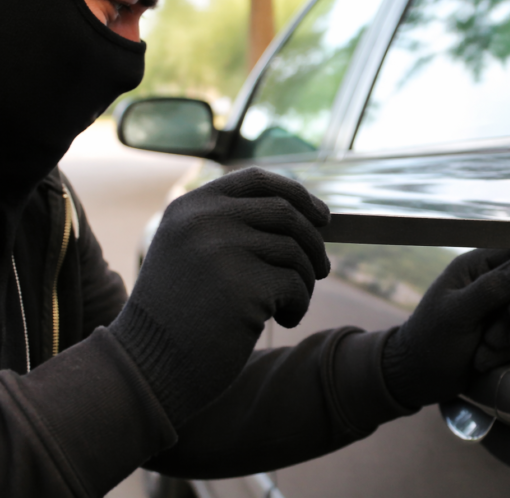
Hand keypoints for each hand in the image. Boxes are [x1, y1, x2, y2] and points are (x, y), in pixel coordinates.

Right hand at [109, 167, 329, 425]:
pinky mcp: (243, 287)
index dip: (297, 194)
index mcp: (189, 208)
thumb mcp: (190, 255)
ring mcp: (222, 251)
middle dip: (313, 242)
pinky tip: (283, 320)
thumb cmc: (179, 316)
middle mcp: (204, 221)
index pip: (258, 180)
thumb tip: (310, 218)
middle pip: (286, 213)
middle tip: (322, 269)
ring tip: (289, 305)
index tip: (321, 215)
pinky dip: (299, 305)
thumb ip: (232, 229)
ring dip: (304, 281)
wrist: (147, 368)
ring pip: (295, 251)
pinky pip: (296, 286)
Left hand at [381, 249, 509, 408]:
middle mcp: (489, 281)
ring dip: (509, 339)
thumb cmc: (430, 342)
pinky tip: (482, 360)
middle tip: (495, 338)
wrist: (418, 377)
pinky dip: (506, 351)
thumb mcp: (457, 314)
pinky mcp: (503, 329)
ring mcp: (497, 306)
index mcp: (474, 267)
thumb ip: (489, 290)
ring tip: (482, 353)